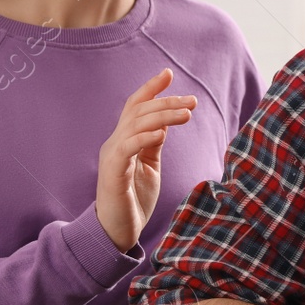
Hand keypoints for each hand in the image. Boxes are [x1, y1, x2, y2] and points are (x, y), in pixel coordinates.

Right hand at [95, 68, 196, 251]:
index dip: (150, 89)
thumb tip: (166, 122)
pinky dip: (145, 137)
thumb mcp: (149, 166)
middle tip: (192, 101)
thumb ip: (153, 144)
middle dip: (166, 102)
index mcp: (124, 140)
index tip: (168, 73)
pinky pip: (127, 148)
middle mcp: (115, 143)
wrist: (117, 231)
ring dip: (163, 116)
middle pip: (139, 112)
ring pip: (135, 125)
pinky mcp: (113, 172)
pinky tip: (162, 133)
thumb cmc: (134, 200)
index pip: (135, 107)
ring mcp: (112, 156)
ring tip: (187, 113)